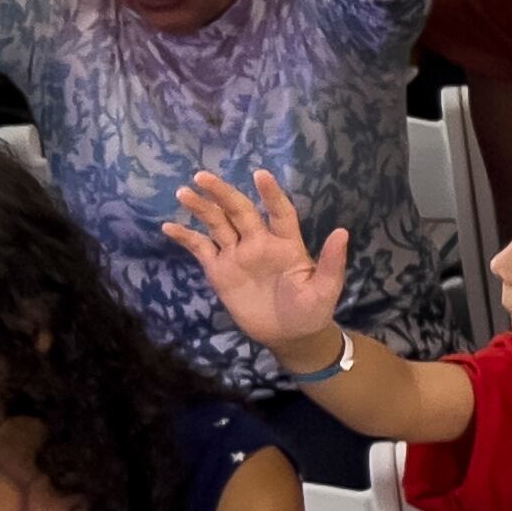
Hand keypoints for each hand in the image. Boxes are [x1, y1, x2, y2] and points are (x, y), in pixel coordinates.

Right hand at [162, 168, 354, 357]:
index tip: (261, 175)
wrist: (289, 335)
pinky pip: (200, 248)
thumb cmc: (312, 310)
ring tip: (184, 193)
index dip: (271, 195)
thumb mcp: (326, 289)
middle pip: (239, 211)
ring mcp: (237, 255)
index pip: (280, 212)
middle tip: (203, 176)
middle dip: (223, 193)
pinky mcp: (220, 271)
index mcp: (286, 244)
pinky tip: (168, 227)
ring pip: (217, 224)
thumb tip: (343, 232)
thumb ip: (332, 262)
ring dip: (201, 208)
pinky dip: (185, 237)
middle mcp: (259, 242)